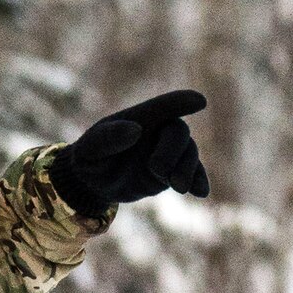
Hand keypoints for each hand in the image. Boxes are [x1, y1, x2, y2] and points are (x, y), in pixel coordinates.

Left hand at [48, 90, 209, 216]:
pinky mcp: (172, 172)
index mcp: (138, 118)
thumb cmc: (90, 157)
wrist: (93, 182)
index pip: (162, 106)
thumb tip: (136, 130)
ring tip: (178, 187)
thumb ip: (109, 137)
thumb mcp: (90, 148)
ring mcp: (167, 152)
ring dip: (187, 169)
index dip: (181, 102)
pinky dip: (199, 180)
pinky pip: (192, 173)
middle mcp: (157, 131)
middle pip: (178, 132)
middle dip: (173, 151)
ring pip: (189, 153)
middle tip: (157, 170)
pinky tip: (201, 192)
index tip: (200, 101)